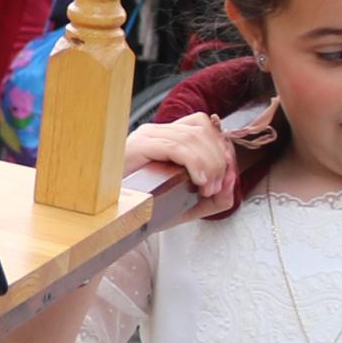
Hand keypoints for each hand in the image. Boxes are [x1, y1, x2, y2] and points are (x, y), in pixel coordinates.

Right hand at [125, 111, 244, 201]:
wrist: (109, 219)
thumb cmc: (145, 210)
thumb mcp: (187, 204)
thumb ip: (215, 195)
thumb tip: (232, 179)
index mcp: (164, 137)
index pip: (202, 124)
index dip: (221, 146)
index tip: (226, 174)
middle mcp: (154, 131)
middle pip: (201, 129)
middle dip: (218, 159)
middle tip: (216, 187)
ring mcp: (144, 137)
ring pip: (191, 137)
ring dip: (209, 164)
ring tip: (207, 188)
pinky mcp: (138, 147)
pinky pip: (175, 147)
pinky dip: (194, 163)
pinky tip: (198, 181)